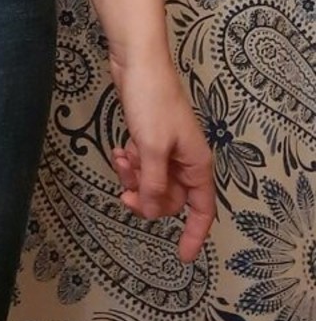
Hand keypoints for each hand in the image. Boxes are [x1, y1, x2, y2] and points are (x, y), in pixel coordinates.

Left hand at [107, 51, 216, 263]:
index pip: (202, 210)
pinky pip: (142, 165)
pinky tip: (118, 151)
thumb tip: (154, 212)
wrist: (137, 62)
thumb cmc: (151, 101)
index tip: (183, 258)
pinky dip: (129, 163)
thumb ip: (154, 184)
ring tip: (121, 160)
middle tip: (125, 193)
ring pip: (152, 182)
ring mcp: (167, 149)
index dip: (194, 235)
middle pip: (170, 199)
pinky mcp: (149, 138)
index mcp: (196, 165)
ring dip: (134, 178)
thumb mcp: (151, 148)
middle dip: (147, 199)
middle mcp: (186, 160)